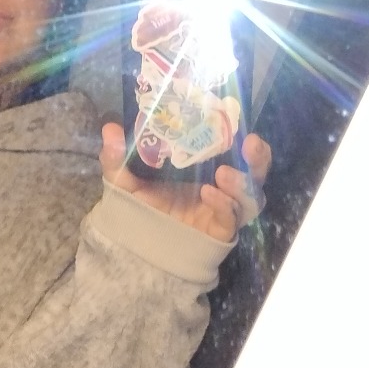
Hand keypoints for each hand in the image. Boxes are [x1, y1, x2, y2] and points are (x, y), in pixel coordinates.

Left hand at [101, 121, 271, 241]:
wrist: (138, 247)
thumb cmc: (141, 208)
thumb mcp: (126, 181)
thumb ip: (117, 158)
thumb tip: (110, 128)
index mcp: (208, 168)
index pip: (237, 149)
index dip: (244, 136)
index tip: (240, 120)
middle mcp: (223, 187)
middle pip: (254, 172)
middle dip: (258, 158)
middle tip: (251, 142)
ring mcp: (224, 211)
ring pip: (251, 197)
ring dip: (243, 184)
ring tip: (224, 173)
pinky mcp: (220, 232)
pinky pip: (232, 219)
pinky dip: (224, 205)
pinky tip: (209, 194)